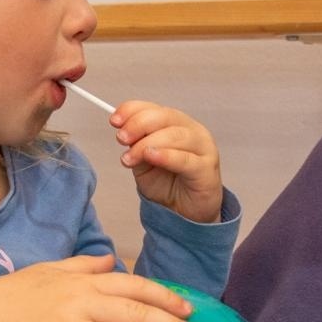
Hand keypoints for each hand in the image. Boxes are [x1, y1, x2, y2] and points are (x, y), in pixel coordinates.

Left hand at [111, 100, 223, 222]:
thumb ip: (136, 146)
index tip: (115, 121)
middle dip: (138, 124)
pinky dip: (166, 156)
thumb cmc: (167, 184)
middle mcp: (192, 131)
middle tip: (121, 138)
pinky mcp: (206, 169)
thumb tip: (123, 132)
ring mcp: (203, 148)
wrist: (185, 212)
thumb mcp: (144, 162)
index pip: (155, 108)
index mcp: (177, 124)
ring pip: (175, 136)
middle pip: (166, 117)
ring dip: (147, 144)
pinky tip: (151, 157)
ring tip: (130, 157)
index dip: (133, 110)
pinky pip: (185, 159)